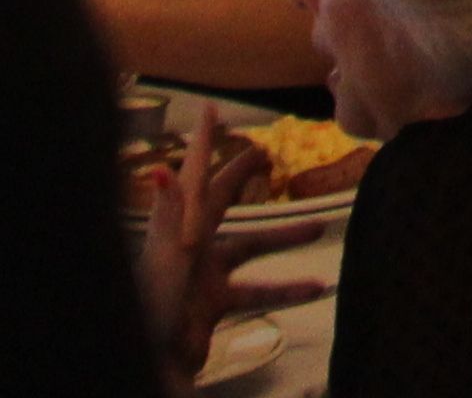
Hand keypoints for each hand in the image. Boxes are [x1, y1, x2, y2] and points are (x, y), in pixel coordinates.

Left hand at [137, 103, 328, 374]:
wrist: (156, 362)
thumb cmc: (154, 311)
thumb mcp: (165, 260)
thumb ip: (168, 215)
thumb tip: (161, 169)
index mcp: (178, 228)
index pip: (193, 175)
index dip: (202, 142)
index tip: (210, 109)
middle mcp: (190, 244)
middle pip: (219, 200)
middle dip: (241, 174)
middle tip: (264, 153)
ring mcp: (203, 273)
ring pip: (249, 246)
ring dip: (283, 238)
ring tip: (318, 229)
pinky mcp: (214, 301)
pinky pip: (257, 290)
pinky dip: (286, 289)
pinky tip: (316, 288)